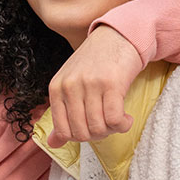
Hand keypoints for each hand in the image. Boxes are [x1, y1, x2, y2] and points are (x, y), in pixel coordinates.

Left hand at [47, 26, 143, 147]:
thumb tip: (53, 144)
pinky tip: (126, 117)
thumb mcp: (71, 85)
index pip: (63, 131)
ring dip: (111, 130)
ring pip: (98, 128)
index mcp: (56, 88)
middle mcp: (70, 86)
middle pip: (82, 133)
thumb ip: (62, 113)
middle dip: (97, 135)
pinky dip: (123, 125)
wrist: (117, 36)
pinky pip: (114, 120)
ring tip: (117, 119)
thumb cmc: (94, 63)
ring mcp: (89, 84)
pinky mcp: (111, 83)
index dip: (80, 137)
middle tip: (107, 125)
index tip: (91, 128)